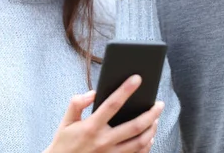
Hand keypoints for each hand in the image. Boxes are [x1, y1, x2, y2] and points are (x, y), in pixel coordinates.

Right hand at [45, 75, 162, 152]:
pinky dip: (147, 145)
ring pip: (140, 142)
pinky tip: (149, 136)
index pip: (112, 104)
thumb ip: (77, 104)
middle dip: (151, 113)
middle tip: (159, 103)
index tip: (137, 78)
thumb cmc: (64, 143)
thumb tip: (93, 93)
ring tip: (156, 118)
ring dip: (152, 129)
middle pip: (135, 126)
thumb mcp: (66, 122)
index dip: (126, 90)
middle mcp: (104, 141)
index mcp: (91, 127)